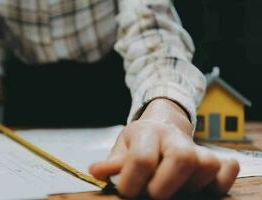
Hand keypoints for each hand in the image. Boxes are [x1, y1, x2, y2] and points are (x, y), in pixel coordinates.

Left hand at [90, 98, 238, 198]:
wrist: (162, 124)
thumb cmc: (139, 141)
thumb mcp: (122, 147)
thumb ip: (112, 163)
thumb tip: (95, 172)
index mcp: (146, 133)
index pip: (142, 158)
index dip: (132, 182)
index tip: (127, 191)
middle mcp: (173, 137)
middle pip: (181, 158)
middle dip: (164, 186)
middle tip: (153, 194)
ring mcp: (196, 146)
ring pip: (205, 166)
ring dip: (189, 186)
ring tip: (173, 188)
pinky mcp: (213, 157)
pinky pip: (225, 170)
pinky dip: (219, 182)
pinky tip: (202, 187)